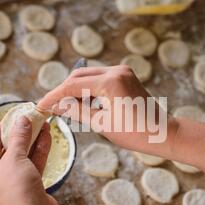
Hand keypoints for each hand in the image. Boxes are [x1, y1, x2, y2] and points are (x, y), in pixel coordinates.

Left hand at [0, 116, 56, 204]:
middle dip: (21, 133)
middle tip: (31, 117)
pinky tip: (47, 137)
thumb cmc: (17, 190)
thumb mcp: (15, 159)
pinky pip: (34, 164)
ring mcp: (15, 182)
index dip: (2, 128)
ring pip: (24, 156)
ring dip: (33, 140)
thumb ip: (19, 137)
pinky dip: (40, 151)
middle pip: (9, 149)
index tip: (14, 115)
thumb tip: (22, 119)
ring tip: (43, 123)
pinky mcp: (30, 186)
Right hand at [38, 65, 177, 157]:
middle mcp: (116, 71)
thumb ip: (76, 111)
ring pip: (88, 76)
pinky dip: (89, 89)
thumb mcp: (101, 124)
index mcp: (110, 82)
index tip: (41, 105)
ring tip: (65, 108)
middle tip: (51, 107)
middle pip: (78, 76)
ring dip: (75, 90)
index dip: (54, 96)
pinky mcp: (125, 76)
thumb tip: (56, 106)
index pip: (72, 85)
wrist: (163, 133)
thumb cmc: (135, 133)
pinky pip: (100, 79)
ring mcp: (122, 71)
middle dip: (63, 91)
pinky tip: (82, 103)